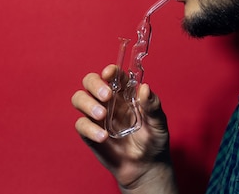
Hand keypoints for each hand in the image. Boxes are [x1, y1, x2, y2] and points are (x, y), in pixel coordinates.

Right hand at [71, 65, 177, 192]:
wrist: (147, 168)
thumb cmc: (154, 141)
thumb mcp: (159, 123)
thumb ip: (153, 105)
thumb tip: (145, 88)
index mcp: (125, 93)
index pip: (113, 75)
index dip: (110, 71)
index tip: (109, 74)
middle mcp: (108, 101)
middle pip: (90, 81)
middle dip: (94, 84)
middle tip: (106, 96)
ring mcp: (97, 116)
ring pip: (79, 98)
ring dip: (87, 103)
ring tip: (102, 115)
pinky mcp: (90, 133)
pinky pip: (81, 124)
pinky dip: (89, 128)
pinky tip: (103, 137)